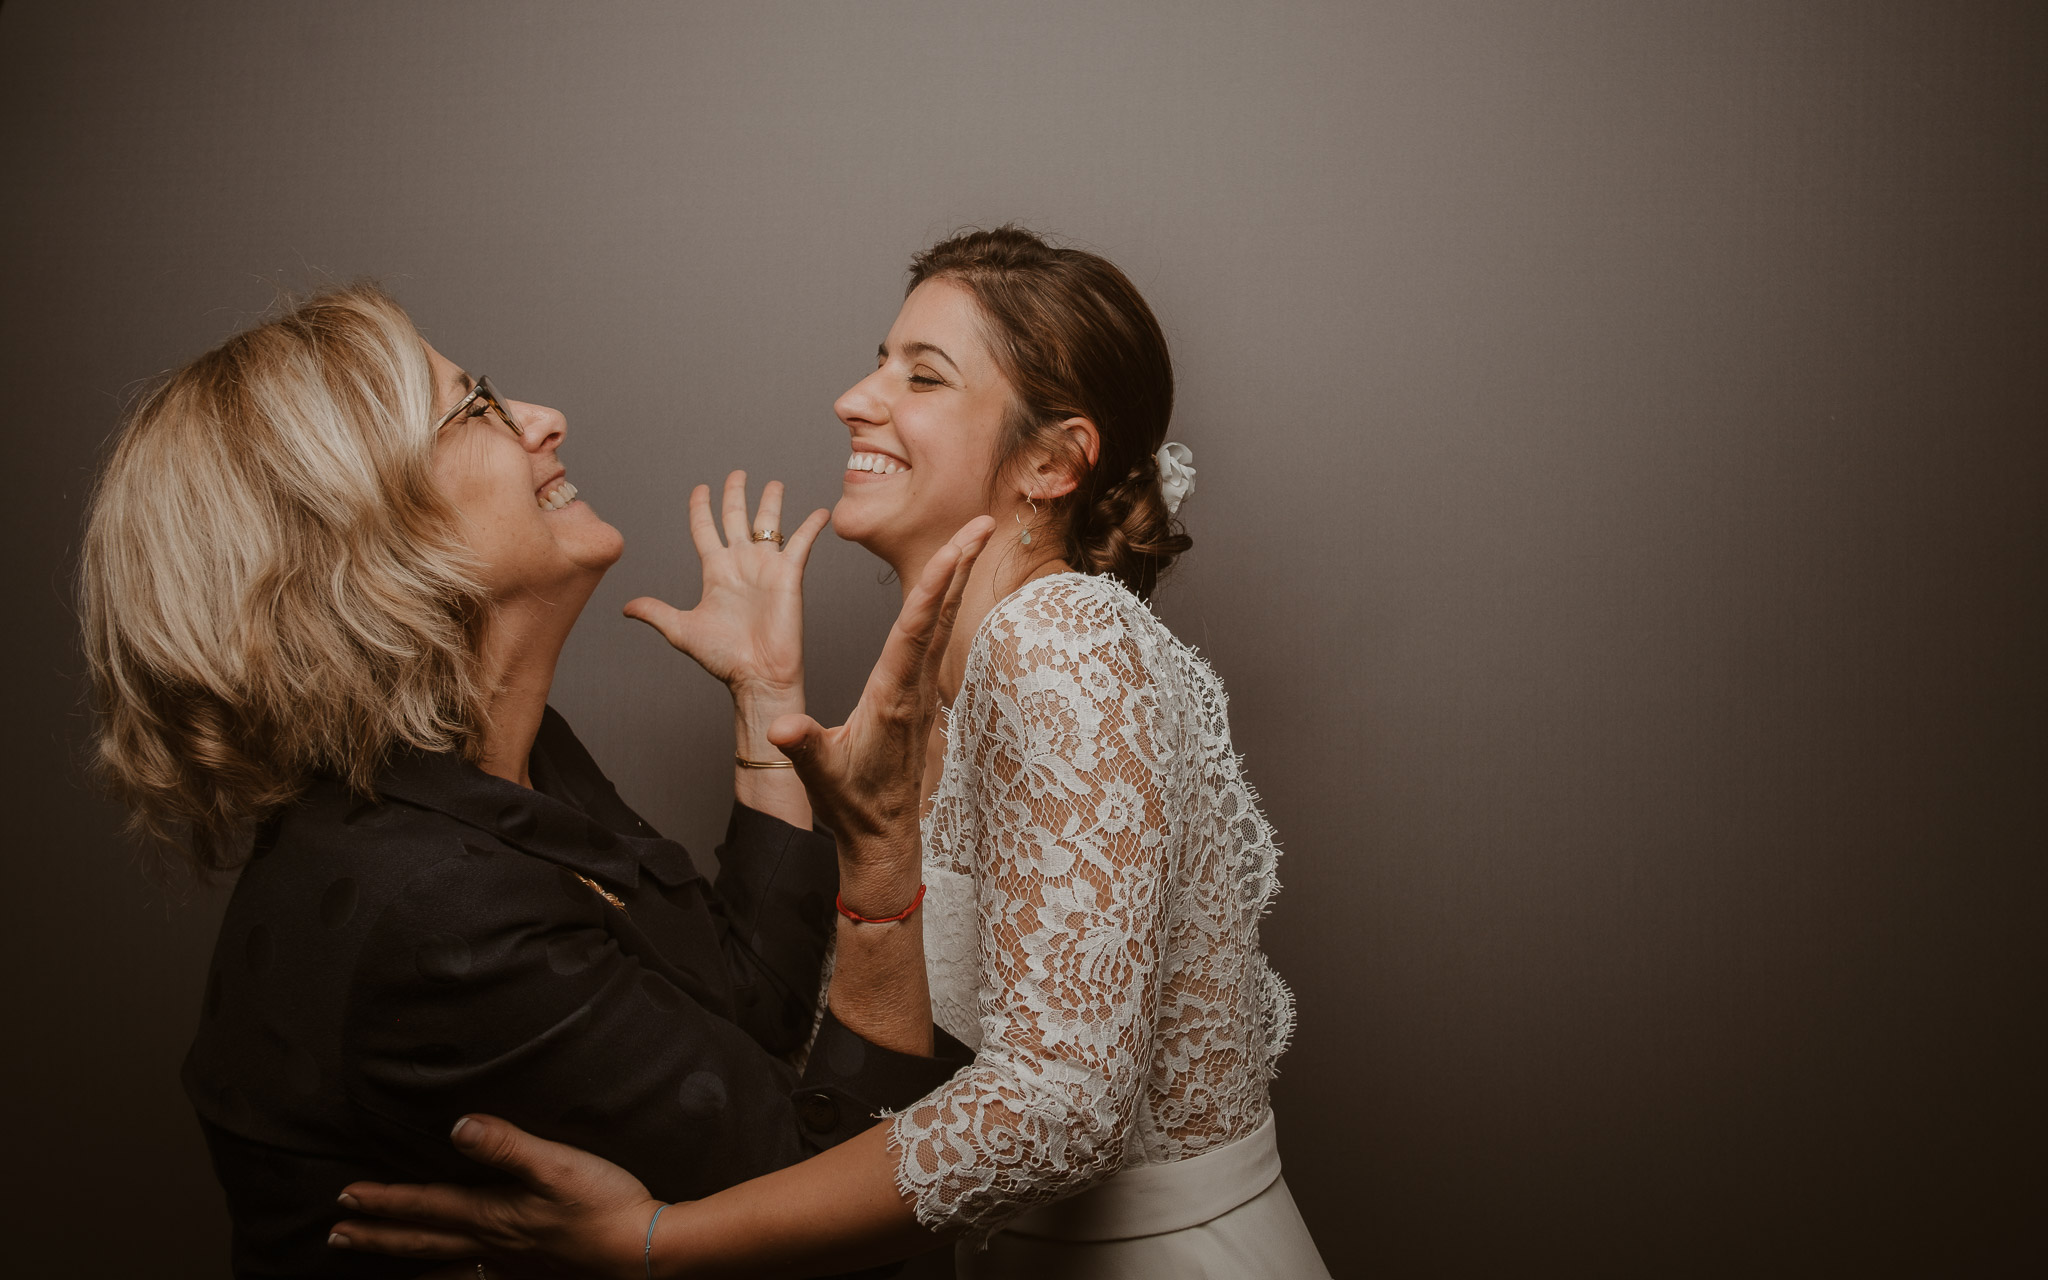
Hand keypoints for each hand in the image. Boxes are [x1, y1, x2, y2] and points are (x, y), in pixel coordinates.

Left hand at [330, 1115, 657, 1279]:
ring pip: (443, 1259)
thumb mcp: (556, 1165)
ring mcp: (511, 1259)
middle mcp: (493, 1241)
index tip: (345, 1197)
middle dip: (378, 1235)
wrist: (642, 1249)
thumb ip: (507, 1145)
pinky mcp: (532, 1267)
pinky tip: (450, 1272)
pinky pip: (474, 1273)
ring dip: (404, 1254)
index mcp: (493, 1213)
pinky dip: (450, 1273)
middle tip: (336, 1235)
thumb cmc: (603, 1204)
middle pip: (423, 1239)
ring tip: (371, 1254)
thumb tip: (458, 1125)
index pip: (426, 1205)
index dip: (384, 1201)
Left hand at [625, 471, 830, 704]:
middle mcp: (741, 563)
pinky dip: (811, 526)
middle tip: (737, 473)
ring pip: (768, 523)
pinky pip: (802, 542)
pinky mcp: (789, 575)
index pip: (705, 528)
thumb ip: (656, 612)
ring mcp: (766, 567)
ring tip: (773, 483)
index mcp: (715, 571)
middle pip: (736, 518)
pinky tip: (821, 511)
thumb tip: (626, 607)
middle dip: (735, 494)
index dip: (701, 507)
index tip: (700, 488)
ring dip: (771, 502)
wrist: (757, 674)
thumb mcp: (682, 630)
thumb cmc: (723, 657)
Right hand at [769, 516, 995, 908]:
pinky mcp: (918, 693)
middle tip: (983, 523)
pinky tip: (948, 583)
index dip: (931, 591)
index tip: (951, 553)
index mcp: (892, 698)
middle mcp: (913, 687)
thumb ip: (802, 745)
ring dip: (956, 576)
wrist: (883, 834)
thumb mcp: (821, 774)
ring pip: (941, 622)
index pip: (912, 634)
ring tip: (974, 535)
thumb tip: (780, 727)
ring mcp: (920, 690)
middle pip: (939, 615)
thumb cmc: (851, 804)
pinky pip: (934, 636)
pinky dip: (943, 602)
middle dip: (960, 565)